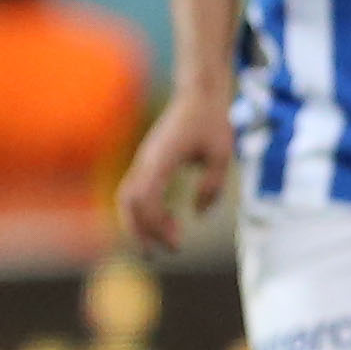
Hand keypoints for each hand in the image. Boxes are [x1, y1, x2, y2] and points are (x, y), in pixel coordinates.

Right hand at [115, 93, 233, 251]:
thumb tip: (197, 215)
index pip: (145, 200)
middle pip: (128, 203)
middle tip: (160, 254)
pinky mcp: (147, 162)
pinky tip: (166, 223)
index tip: (177, 243)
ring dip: (139, 224)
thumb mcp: (222, 154)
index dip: (156, 226)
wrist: (198, 95)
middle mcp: (145, 161)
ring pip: (127, 199)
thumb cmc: (212, 122)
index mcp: (161, 159)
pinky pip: (136, 192)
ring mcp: (143, 161)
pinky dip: (144, 212)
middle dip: (140, 232)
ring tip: (159, 246)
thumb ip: (212, 186)